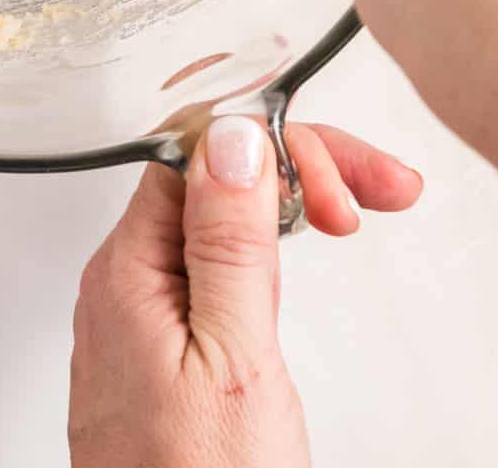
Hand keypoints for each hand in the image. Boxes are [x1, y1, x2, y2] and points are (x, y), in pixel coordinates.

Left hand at [69, 116, 421, 467]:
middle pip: (208, 180)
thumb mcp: (232, 360)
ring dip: (283, 209)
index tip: (348, 184)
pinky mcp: (158, 352)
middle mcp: (121, 284)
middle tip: (375, 197)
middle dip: (295, 172)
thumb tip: (231, 137)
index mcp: (126, 270)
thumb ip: (228, 244)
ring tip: (347, 220)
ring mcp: (137, 319)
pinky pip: (204, 272)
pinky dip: (258, 258)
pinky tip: (291, 259)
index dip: (281, 152)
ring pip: (212, 224)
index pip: (199, 155)